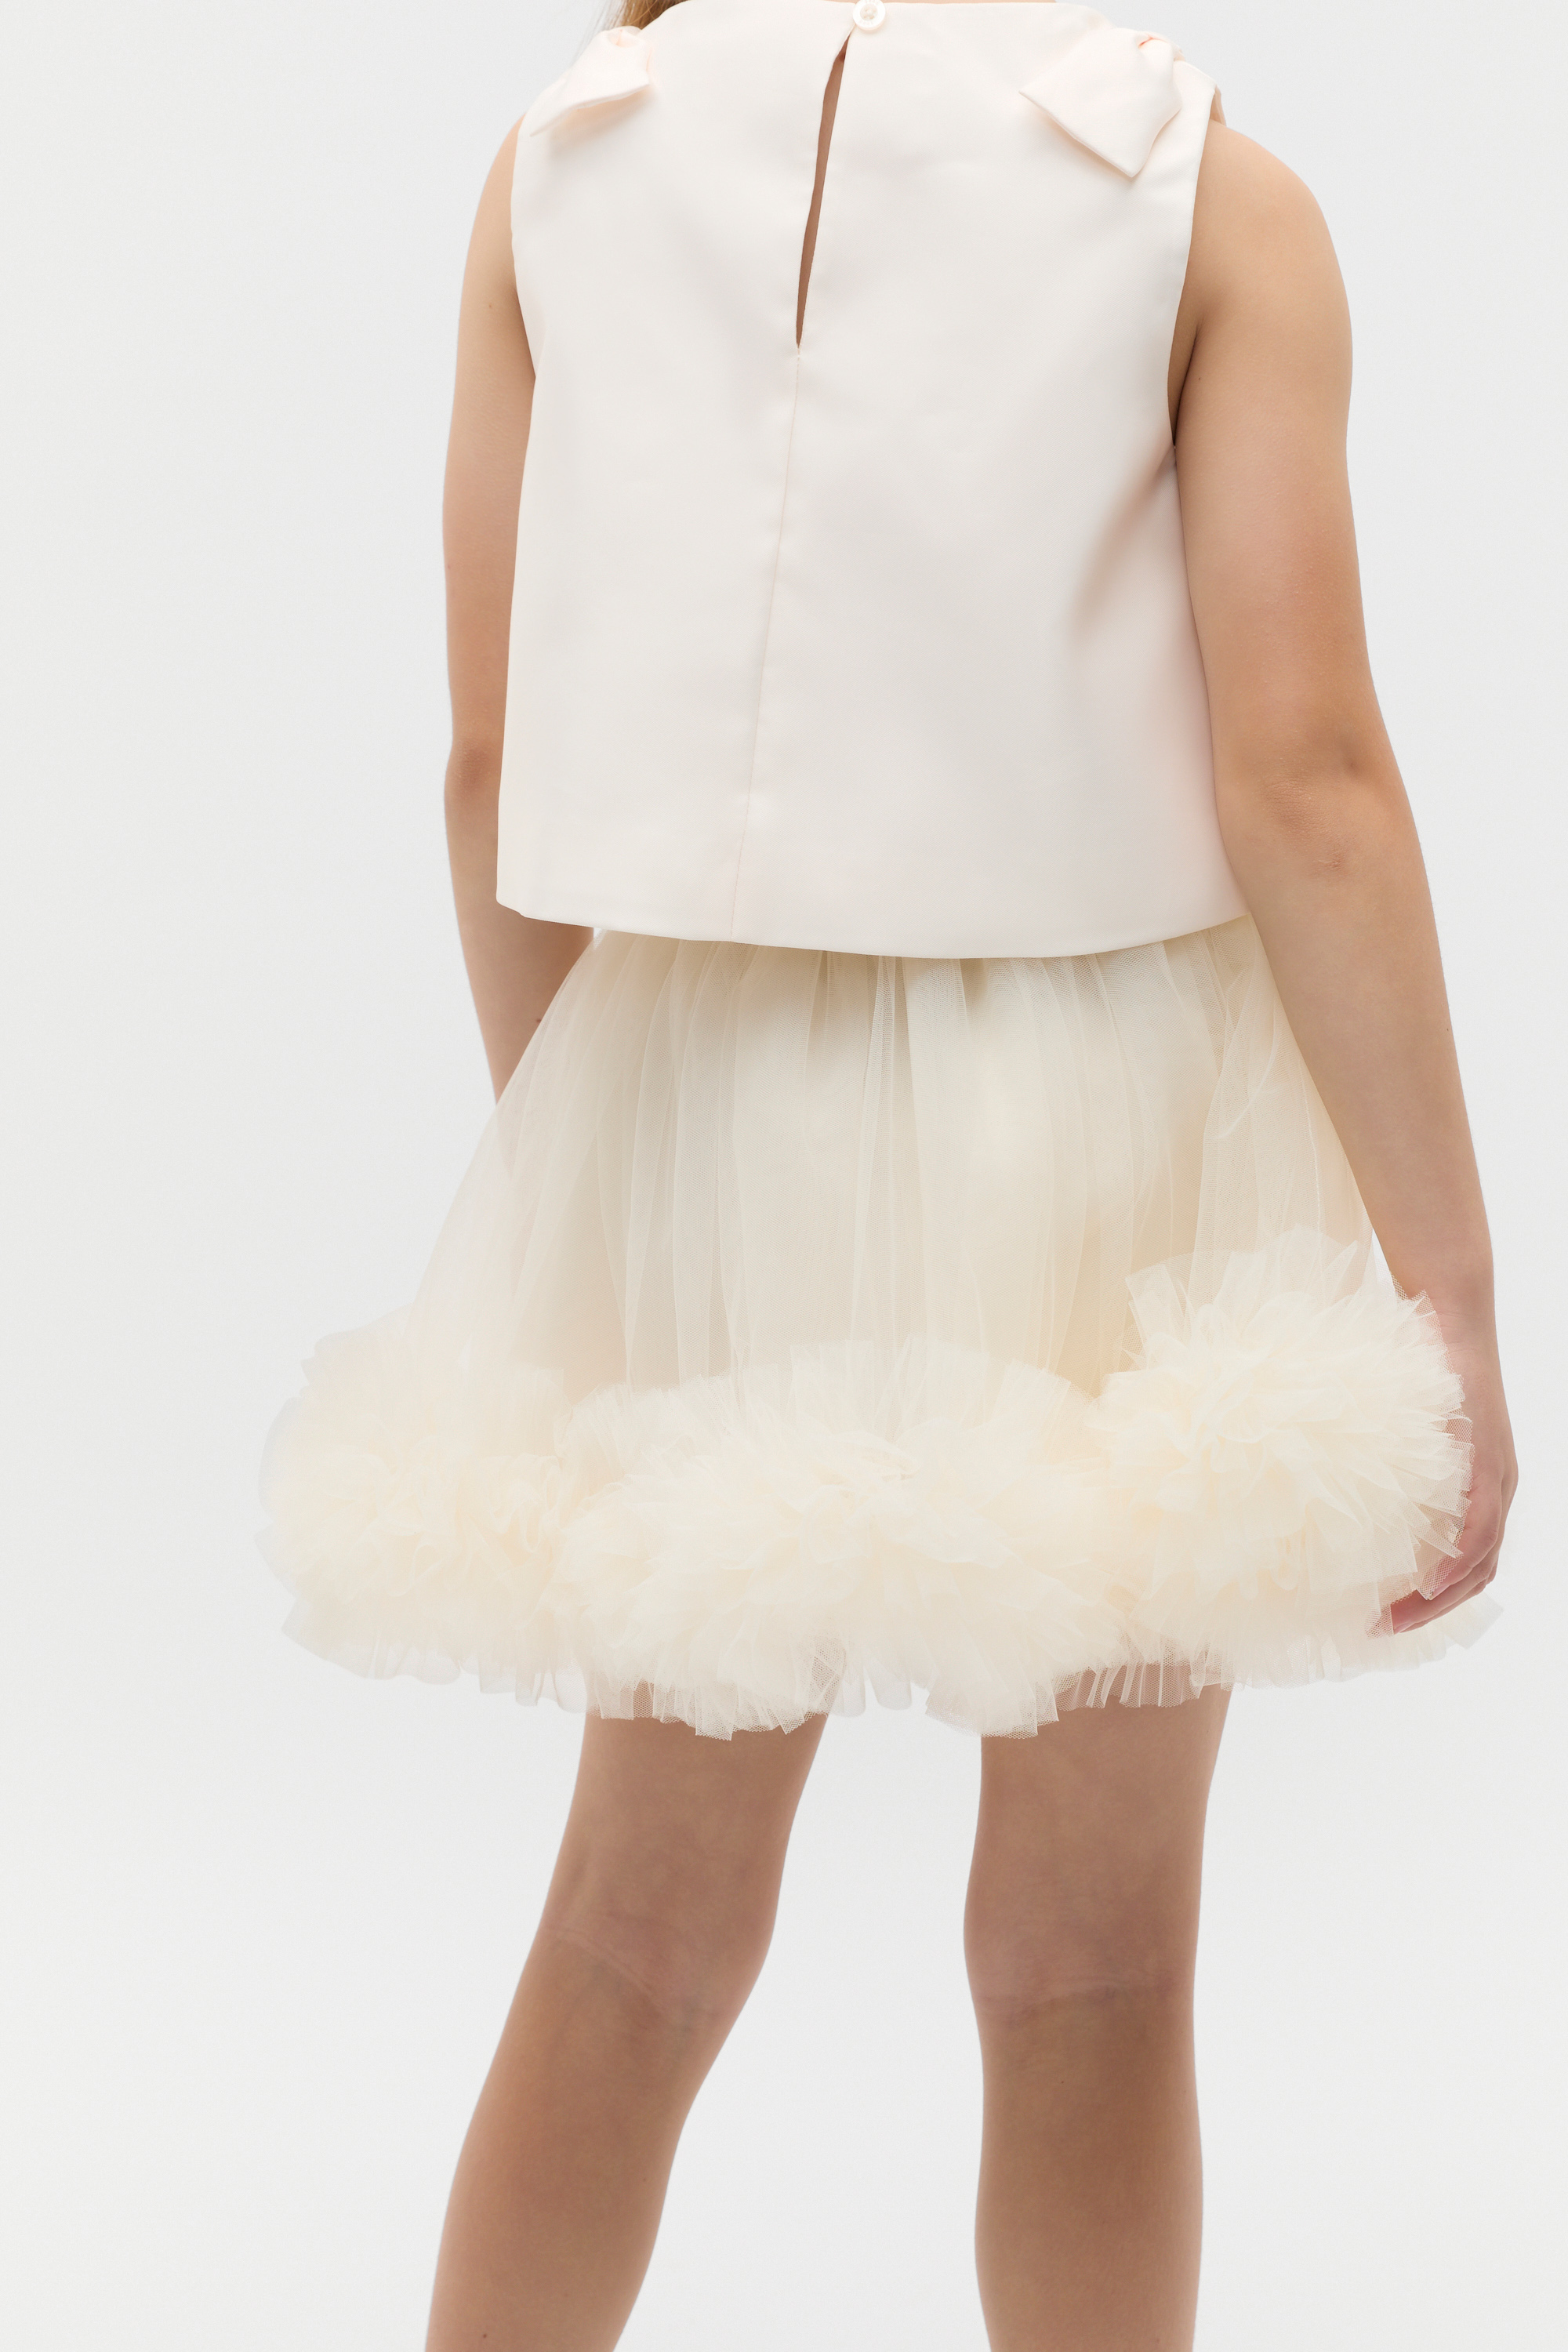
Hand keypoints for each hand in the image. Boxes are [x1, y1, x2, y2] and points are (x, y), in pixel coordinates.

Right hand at [1387, 1312, 1516, 1634]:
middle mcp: (1499, 1489)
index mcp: (1481, 1487)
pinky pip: (1479, 1525)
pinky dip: (1457, 1560)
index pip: (1467, 1564)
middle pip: (1476, 1574)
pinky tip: (1430, 1581)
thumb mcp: (1403, 1426)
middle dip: (1430, 1611)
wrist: (1449, 1316)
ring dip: (1439, 1598)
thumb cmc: (1418, 1365)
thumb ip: (1389, 1458)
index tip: (1385, 1617)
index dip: (1433, 1599)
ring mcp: (1499, 1476)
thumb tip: (1335, 1486)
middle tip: (1381, 1629)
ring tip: (1395, 1617)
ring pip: (1480, 1560)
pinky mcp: (1489, 1460)